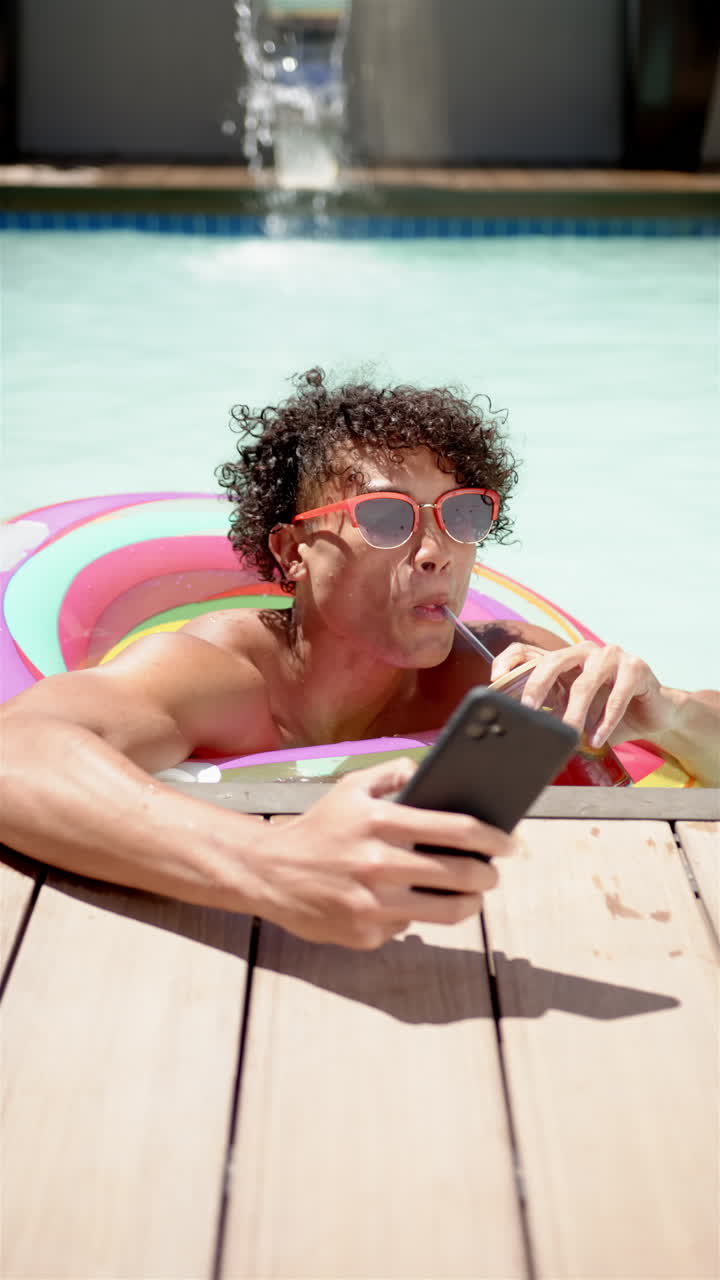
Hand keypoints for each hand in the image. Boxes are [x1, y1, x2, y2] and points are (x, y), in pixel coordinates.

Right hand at [253, 758, 512, 949]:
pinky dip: (413, 915)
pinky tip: (405, 903)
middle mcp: (378, 863)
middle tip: (492, 872)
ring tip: (472, 895)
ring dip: (469, 903)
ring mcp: (372, 904)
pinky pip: (407, 926)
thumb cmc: (318, 828)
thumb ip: (393, 774)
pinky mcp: (365, 934)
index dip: (493, 838)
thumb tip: (432, 769)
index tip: (509, 842)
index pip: (457, 829)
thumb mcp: (350, 788)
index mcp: (380, 822)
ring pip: (445, 910)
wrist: (269, 873)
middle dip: (488, 874)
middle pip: (460, 874)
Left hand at [491, 640, 670, 747]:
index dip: (507, 662)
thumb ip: (549, 712)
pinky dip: (606, 720)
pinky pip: (617, 694)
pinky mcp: (636, 667)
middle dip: (537, 686)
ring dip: (576, 712)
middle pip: (552, 660)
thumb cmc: (607, 713)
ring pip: (586, 681)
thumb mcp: (572, 711)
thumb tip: (517, 730)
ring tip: (570, 735)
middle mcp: (584, 651)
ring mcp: (611, 655)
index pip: (527, 651)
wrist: (654, 713)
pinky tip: (598, 737)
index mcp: (564, 659)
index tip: (495, 682)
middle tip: (528, 711)